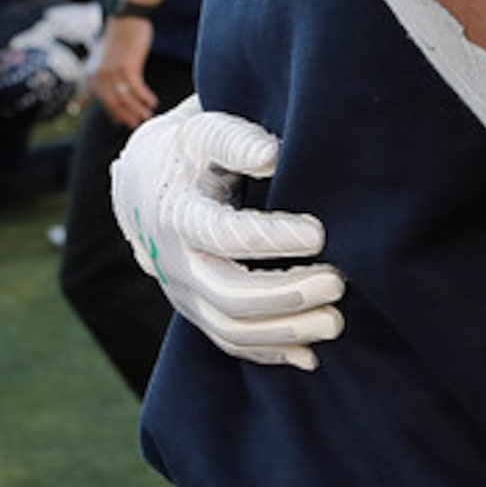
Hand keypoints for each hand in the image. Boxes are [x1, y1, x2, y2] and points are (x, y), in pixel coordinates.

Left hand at [91, 14, 158, 128]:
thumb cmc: (120, 37)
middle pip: (114, 103)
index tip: (123, 123)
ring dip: (138, 109)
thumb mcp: (108, 58)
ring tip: (148, 116)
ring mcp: (114, 72)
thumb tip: (116, 88)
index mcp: (96, 75)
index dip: (114, 114)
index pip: (104, 101)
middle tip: (138, 124)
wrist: (126, 19)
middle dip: (126, 115)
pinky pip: (137, 88)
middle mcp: (102, 76)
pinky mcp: (128, 66)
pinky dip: (145, 97)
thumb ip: (108, 74)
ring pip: (125, 98)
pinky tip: (153, 102)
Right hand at [111, 97, 344, 368]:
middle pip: (228, 294)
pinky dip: (269, 354)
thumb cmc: (189, 152)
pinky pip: (229, 343)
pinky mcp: (196, 310)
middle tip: (339, 283)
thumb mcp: (206, 131)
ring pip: (230, 328)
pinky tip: (309, 355)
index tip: (320, 233)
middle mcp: (174, 261)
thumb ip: (236, 140)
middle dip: (287, 295)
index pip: (223, 234)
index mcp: (177, 212)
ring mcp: (182, 293)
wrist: (146, 185)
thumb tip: (272, 155)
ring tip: (335, 321)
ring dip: (285, 331)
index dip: (271, 238)